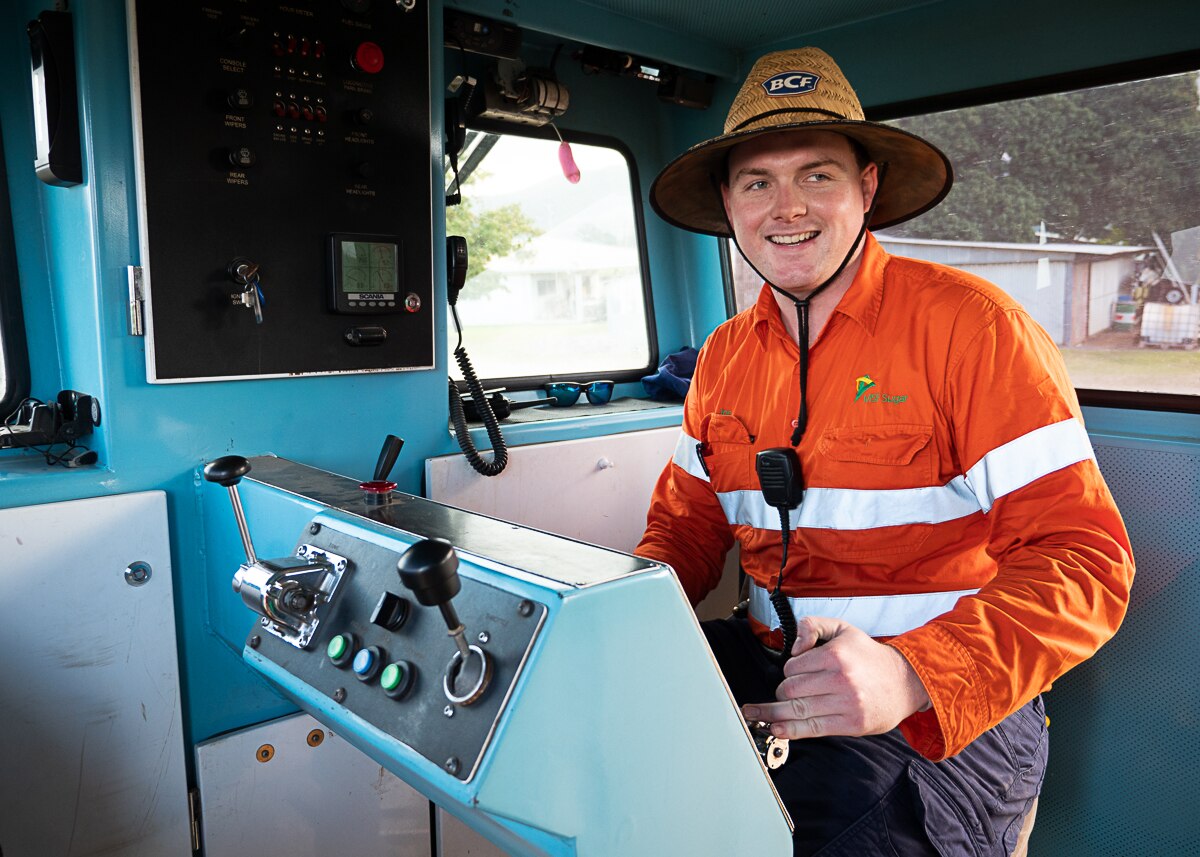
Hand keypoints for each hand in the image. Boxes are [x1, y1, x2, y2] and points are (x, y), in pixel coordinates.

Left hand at [741, 616, 929, 739]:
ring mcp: (846, 704)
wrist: (905, 682)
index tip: (793, 673)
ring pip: (798, 710)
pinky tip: (776, 729)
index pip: (792, 667)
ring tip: (757, 716)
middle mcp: (840, 680)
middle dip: (782, 692)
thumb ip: (813, 626)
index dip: (788, 671)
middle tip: (783, 692)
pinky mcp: (851, 724)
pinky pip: (814, 729)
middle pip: (792, 690)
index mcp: (836, 655)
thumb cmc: (869, 657)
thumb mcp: (842, 629)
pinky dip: (791, 730)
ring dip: (774, 714)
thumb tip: (794, 646)